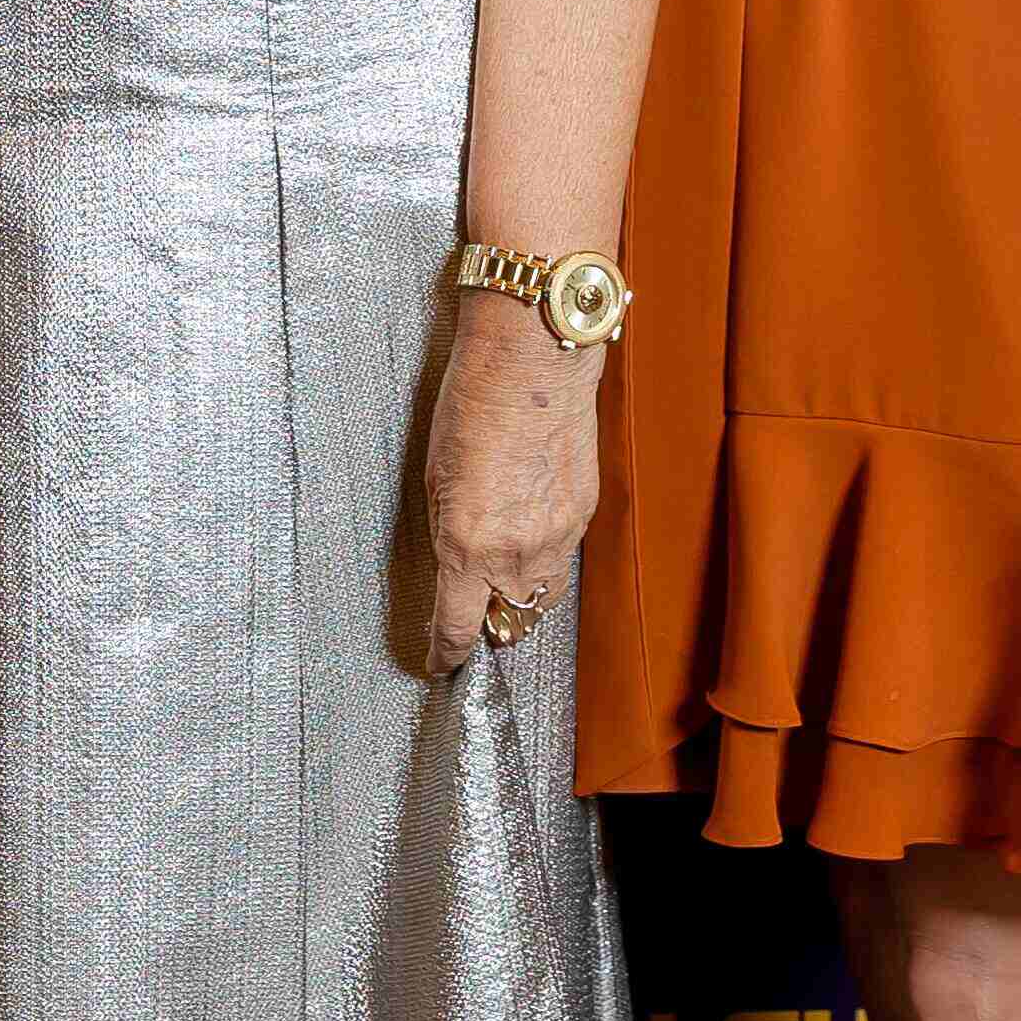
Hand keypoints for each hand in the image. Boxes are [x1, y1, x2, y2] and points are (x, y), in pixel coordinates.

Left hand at [412, 293, 601, 674]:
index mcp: (468, 542)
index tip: (439, 663)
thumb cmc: (471, 403)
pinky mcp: (585, 514)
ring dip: (520, 596)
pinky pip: (563, 559)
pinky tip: (528, 531)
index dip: (446, 653)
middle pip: (509, 620)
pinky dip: (544, 560)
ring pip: (541, 596)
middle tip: (473, 613)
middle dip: (490, 624)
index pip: (458, 626)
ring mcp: (559, 534)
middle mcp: (518, 549)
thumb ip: (447, 534)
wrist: (534, 357)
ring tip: (500, 576)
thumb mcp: (434, 476)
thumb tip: (454, 570)